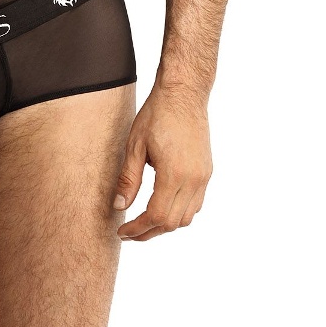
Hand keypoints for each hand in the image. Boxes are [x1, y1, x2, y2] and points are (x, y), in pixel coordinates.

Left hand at [112, 83, 211, 241]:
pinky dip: (179, 212)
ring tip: (144, 222)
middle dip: (149, 232)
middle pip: (172, 222)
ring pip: (187, 217)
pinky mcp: (207, 171)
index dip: (138, 228)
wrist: (183, 93)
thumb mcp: (135, 145)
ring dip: (165, 224)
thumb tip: (119, 207)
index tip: (122, 232)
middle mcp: (194, 180)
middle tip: (129, 233)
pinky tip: (163, 206)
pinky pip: (196, 203)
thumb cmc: (156, 114)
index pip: (156, 216)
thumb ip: (128, 179)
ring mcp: (203, 176)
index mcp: (174, 174)